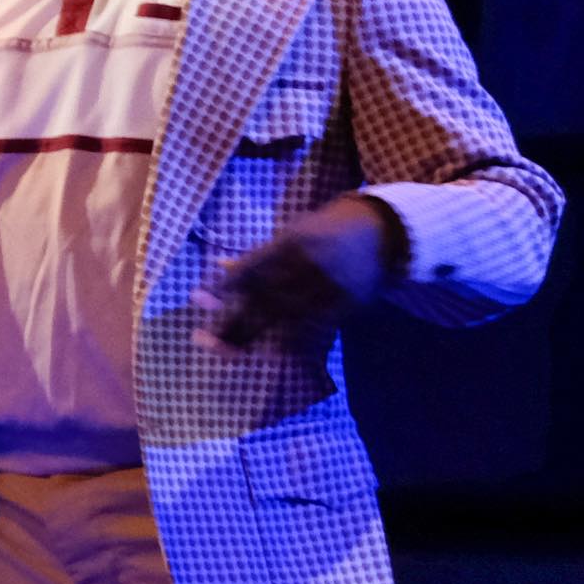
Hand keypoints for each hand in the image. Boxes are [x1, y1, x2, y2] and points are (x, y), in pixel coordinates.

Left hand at [203, 195, 399, 348]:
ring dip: (255, 339)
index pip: (251, 268)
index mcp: (294, 242)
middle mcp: (310, 266)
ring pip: (287, 320)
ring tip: (228, 352)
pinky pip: (315, 329)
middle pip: (264, 300)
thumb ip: (258, 255)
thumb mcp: (293, 232)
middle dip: (232, 323)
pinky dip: (290, 344)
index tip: (198, 299)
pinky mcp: (348, 304)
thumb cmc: (327, 229)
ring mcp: (330, 287)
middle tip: (201, 339)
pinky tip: (271, 354)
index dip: (223, 286)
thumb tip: (219, 267)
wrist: (386, 231)